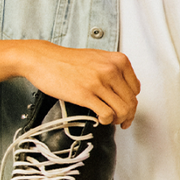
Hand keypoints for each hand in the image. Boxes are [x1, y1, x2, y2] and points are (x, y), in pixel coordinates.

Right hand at [0, 39, 140, 127]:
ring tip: (112, 121)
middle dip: (129, 115)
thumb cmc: (68, 60)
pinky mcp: (85, 94)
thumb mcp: (99, 58)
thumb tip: (127, 91)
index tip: (127, 107)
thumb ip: (115, 70)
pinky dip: (107, 120)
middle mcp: (111, 70)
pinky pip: (107, 114)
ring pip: (123, 109)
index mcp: (118, 60)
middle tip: (123, 120)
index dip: (132, 102)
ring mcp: (99, 82)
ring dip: (119, 120)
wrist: (43, 59)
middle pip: (131, 101)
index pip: (136, 89)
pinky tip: (101, 119)